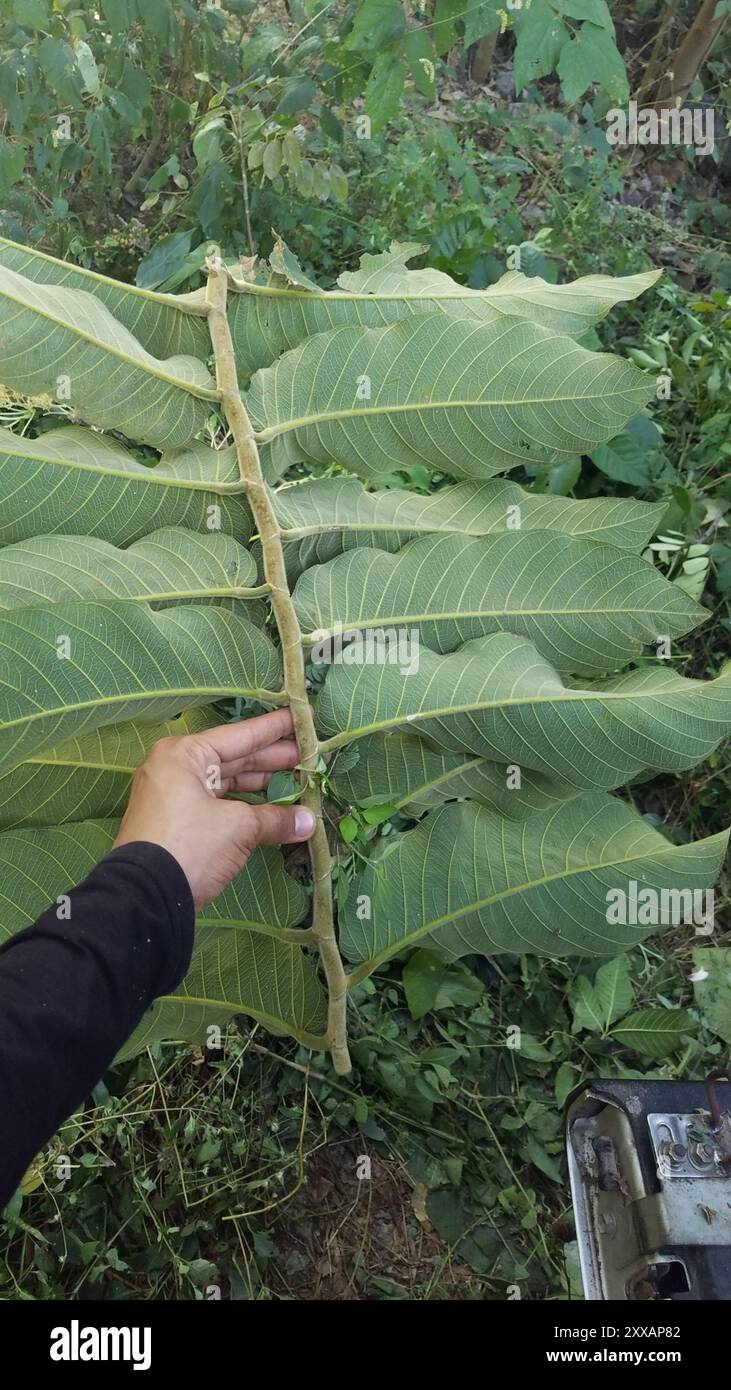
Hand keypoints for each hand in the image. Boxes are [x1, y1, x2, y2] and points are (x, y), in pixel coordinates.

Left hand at [113, 710, 315, 908]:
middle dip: (273, 761)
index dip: (274, 729)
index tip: (300, 718)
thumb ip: (275, 819)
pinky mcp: (177, 825)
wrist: (145, 897)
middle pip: (234, 759)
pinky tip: (275, 812)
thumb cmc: (189, 845)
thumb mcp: (237, 827)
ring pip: (227, 785)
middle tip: (310, 756)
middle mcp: (176, 769)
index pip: (239, 736)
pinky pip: (218, 807)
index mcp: (184, 755)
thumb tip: (308, 822)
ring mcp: (174, 798)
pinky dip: (246, 809)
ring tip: (300, 783)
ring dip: (263, 787)